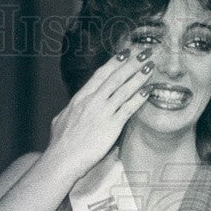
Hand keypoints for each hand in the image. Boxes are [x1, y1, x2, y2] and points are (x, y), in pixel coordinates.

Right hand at [47, 50, 153, 178]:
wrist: (62, 158)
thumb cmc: (60, 144)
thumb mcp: (61, 121)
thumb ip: (70, 111)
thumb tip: (70, 109)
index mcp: (80, 98)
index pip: (100, 75)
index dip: (114, 62)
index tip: (125, 53)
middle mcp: (92, 101)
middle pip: (115, 77)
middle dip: (131, 62)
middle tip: (144, 52)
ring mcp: (103, 112)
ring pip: (124, 89)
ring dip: (139, 76)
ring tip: (150, 66)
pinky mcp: (112, 125)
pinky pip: (129, 108)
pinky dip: (139, 98)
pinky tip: (148, 90)